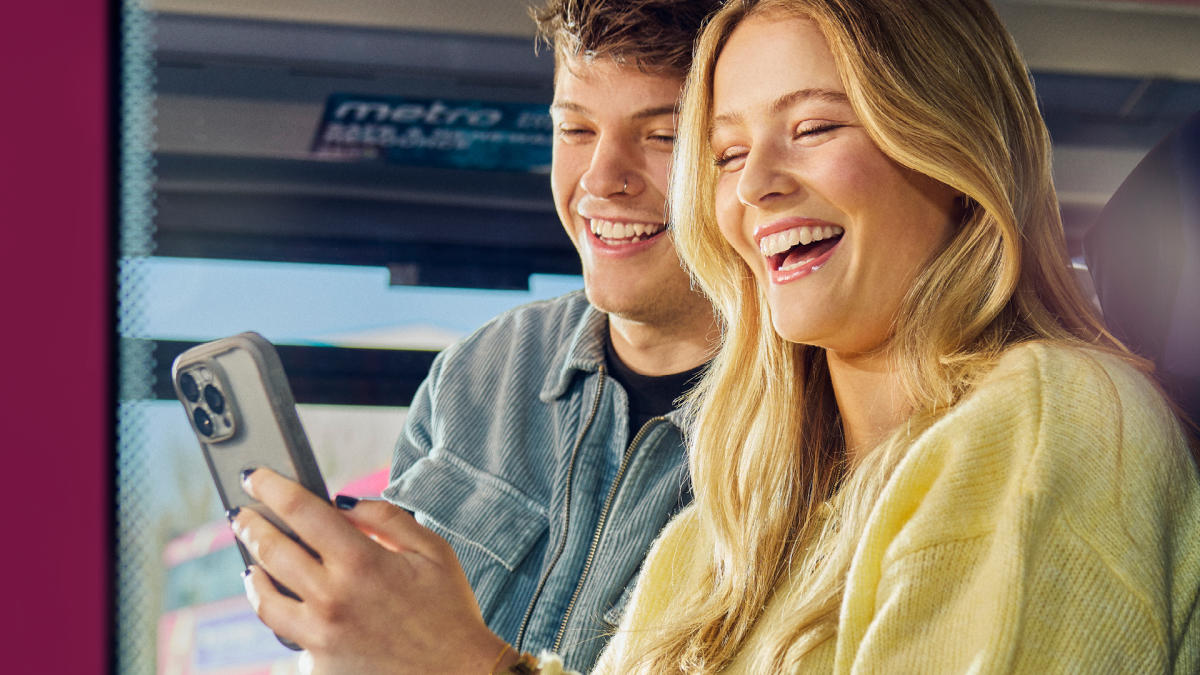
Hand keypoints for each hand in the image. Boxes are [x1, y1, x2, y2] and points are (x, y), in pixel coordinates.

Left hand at [230, 467, 511, 673]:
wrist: (458, 674)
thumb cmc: (449, 610)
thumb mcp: (432, 550)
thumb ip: (386, 518)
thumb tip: (343, 504)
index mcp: (361, 561)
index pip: (301, 510)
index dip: (271, 486)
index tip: (254, 476)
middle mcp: (333, 598)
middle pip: (271, 550)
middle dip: (249, 525)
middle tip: (240, 514)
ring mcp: (321, 636)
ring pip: (264, 598)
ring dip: (252, 573)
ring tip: (251, 563)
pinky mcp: (319, 666)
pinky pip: (288, 634)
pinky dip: (285, 615)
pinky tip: (289, 604)